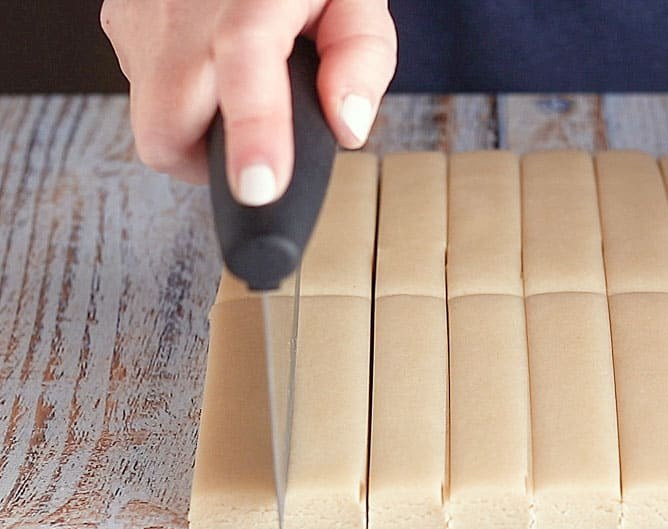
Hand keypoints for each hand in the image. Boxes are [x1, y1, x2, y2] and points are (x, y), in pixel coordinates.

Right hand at [101, 0, 395, 204]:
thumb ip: (362, 58)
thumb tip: (346, 126)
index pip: (245, 65)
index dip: (253, 135)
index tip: (259, 187)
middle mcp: (183, 7)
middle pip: (168, 128)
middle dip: (209, 162)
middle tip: (260, 146)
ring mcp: (141, 15)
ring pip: (152, 118)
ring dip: (198, 127)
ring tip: (240, 90)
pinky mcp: (119, 21)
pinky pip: (144, 89)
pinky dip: (182, 98)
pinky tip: (212, 69)